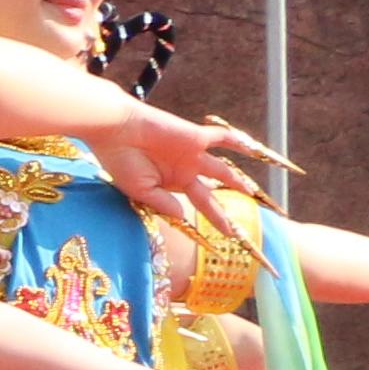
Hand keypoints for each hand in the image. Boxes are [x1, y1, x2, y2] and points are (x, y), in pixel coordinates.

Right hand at [90, 107, 284, 225]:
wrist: (115, 130)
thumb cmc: (120, 159)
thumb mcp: (139, 189)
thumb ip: (163, 203)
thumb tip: (184, 216)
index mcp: (171, 183)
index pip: (197, 206)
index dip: (211, 220)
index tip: (223, 238)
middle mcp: (185, 170)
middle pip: (211, 195)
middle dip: (222, 212)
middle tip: (238, 230)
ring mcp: (192, 154)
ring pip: (221, 170)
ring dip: (236, 181)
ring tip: (251, 193)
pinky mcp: (195, 137)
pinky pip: (222, 138)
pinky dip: (238, 142)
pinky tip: (253, 149)